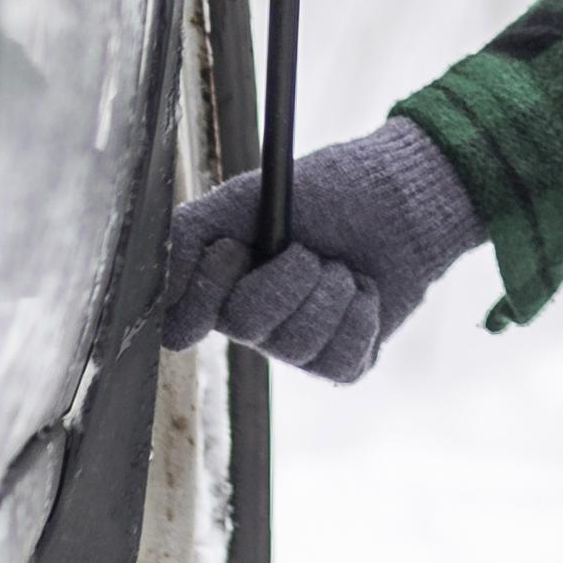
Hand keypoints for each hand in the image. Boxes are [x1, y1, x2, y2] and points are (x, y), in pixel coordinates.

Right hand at [156, 113, 483, 382]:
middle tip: (308, 250)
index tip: (235, 248)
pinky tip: (364, 292)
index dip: (210, 286)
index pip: (182, 323)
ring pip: (297, 345)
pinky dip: (361, 314)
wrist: (397, 202)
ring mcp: (297, 351)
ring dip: (329, 290)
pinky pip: (340, 359)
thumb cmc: (320, 195)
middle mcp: (254, 326)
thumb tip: (165, 297)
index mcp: (221, 287)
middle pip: (247, 326)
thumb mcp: (243, 198)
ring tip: (339, 266)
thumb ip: (189, 234)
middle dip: (288, 276)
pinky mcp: (341, 366)